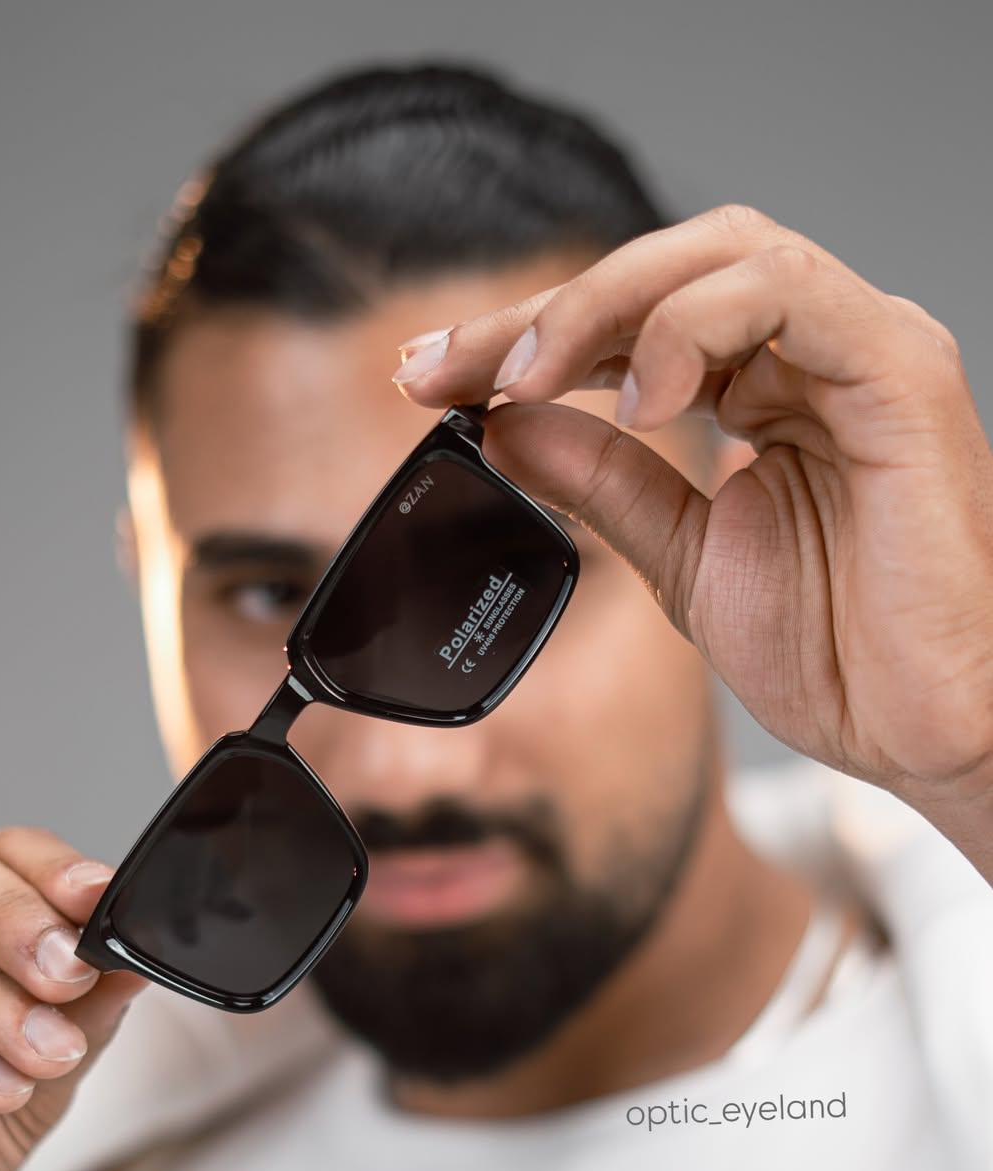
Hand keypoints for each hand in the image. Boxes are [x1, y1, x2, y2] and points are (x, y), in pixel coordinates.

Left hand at [393, 205, 992, 873]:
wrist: (923, 731)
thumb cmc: (837, 651)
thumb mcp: (683, 557)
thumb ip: (604, 483)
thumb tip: (506, 429)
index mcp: (770, 389)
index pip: (633, 325)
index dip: (528, 338)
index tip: (433, 375)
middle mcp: (814, 354)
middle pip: (665, 269)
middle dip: (544, 310)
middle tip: (445, 365)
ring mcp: (862, 351)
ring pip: (723, 254)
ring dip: (603, 306)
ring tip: (529, 378)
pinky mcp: (900, 372)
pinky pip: (790, 296)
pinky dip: (696, 328)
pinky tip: (637, 398)